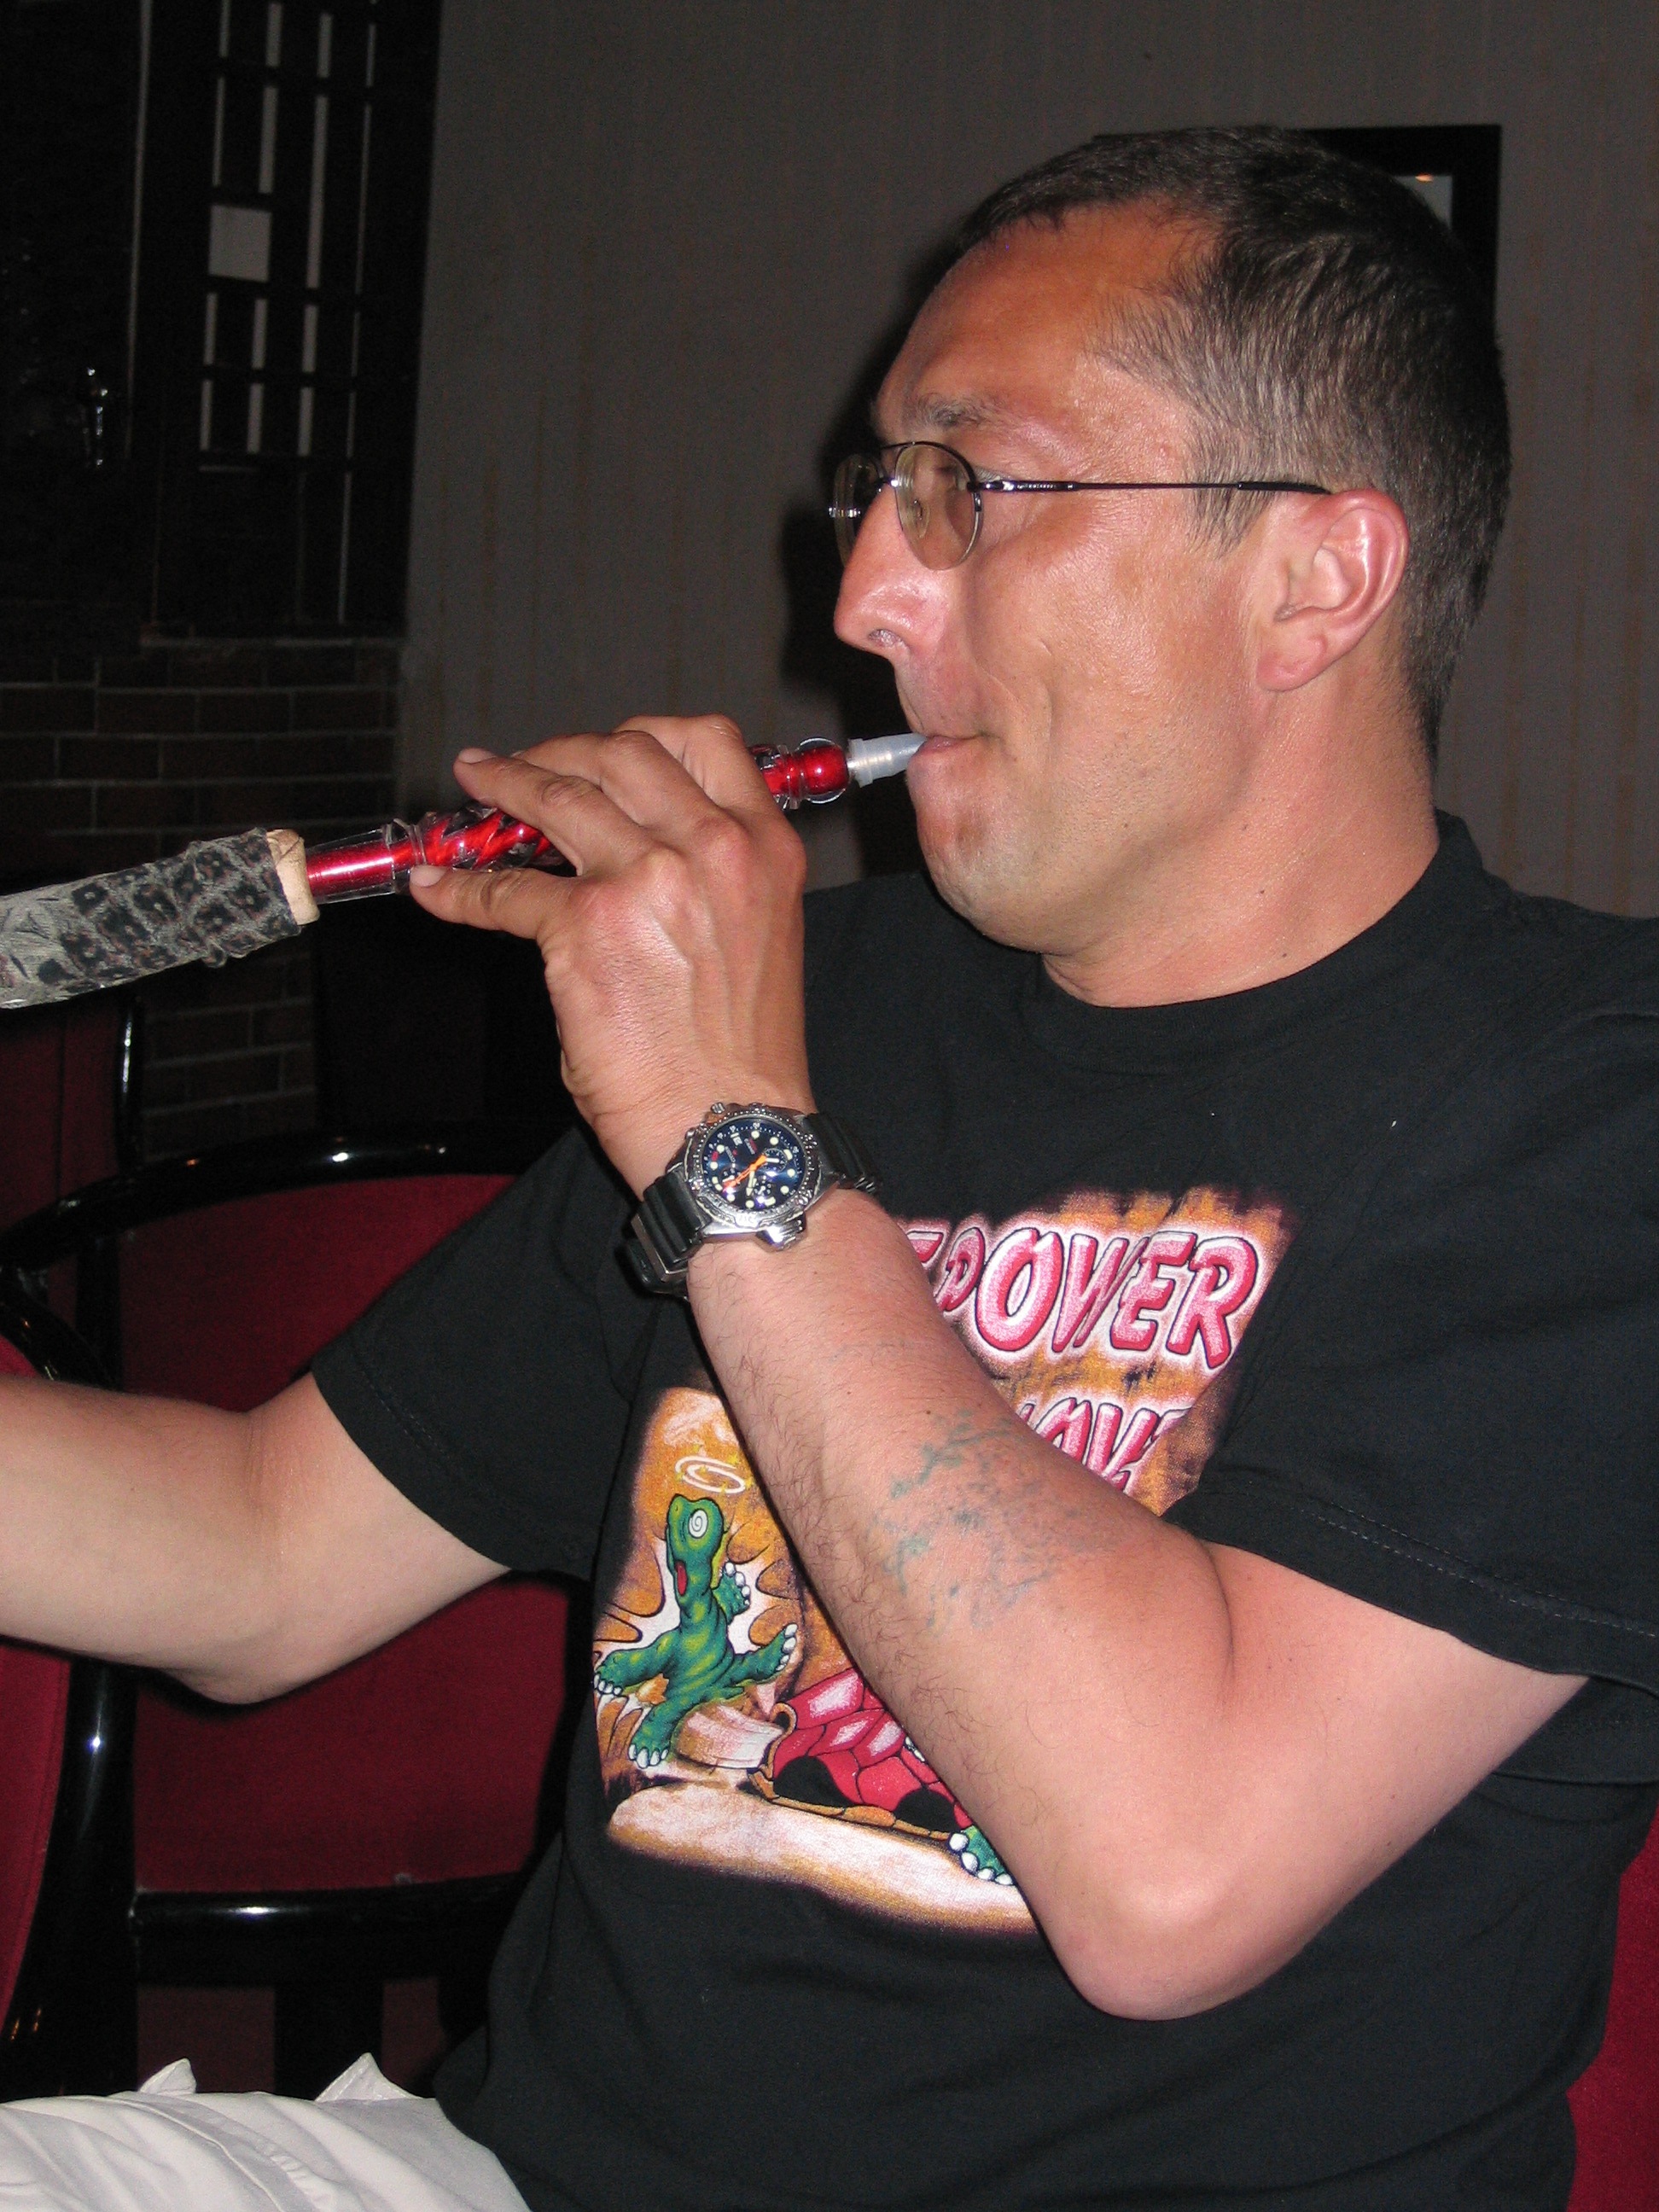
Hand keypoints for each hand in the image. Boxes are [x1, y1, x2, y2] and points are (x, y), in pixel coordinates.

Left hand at [407, 715, 812, 1192]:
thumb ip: (705, 874)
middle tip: (525, 765)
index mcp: (765, 846)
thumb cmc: (744, 1058)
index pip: (707, 740)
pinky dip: (462, 884)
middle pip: (621, 751)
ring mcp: (647, 879)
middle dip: (562, 750)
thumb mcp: (755, 934)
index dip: (640, 733)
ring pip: (558, 795)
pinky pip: (506, 887)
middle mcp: (712, 846)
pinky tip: (439, 884)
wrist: (732, 1128)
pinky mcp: (585, 927)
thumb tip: (628, 851)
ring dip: (504, 785)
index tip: (603, 748)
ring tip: (475, 786)